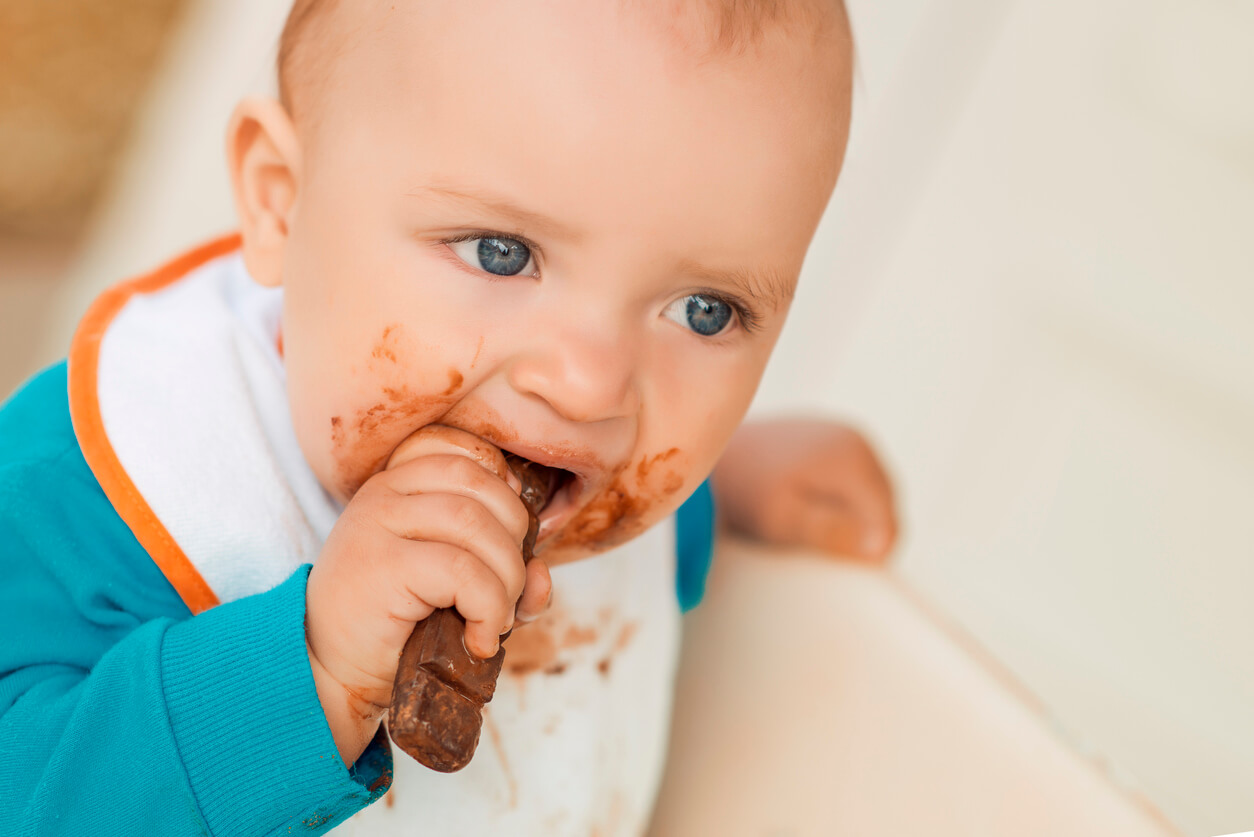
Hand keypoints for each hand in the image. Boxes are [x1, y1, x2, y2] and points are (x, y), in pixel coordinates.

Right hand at [304, 426, 552, 764]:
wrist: (328, 672)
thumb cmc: (394, 626)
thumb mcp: (453, 588)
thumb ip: (500, 571)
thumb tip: (542, 575)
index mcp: (399, 483)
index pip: (466, 456)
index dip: (502, 492)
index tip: (507, 539)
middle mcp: (385, 493)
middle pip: (482, 490)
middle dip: (514, 547)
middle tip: (504, 597)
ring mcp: (378, 523)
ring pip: (477, 527)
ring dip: (506, 581)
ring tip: (493, 621)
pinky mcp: (383, 565)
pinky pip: (463, 572)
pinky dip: (489, 608)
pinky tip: (479, 638)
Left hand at [710, 417, 897, 562]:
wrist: (701, 450)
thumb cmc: (739, 489)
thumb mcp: (782, 520)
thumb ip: (832, 532)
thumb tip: (881, 547)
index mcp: (853, 458)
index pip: (888, 522)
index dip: (871, 555)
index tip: (835, 569)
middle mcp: (855, 439)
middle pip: (882, 507)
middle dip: (861, 535)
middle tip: (817, 553)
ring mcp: (841, 435)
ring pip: (866, 496)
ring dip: (848, 519)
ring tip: (807, 531)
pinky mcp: (825, 439)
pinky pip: (847, 482)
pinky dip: (834, 501)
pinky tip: (802, 509)